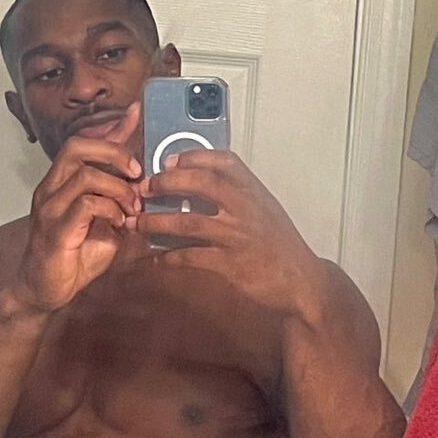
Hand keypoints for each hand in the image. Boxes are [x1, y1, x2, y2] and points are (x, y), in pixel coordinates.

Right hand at [14, 103, 141, 311]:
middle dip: (114, 152)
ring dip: (118, 188)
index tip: (136, 112)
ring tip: (133, 208)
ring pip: (85, 175)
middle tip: (137, 173)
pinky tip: (120, 224)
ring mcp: (50, 208)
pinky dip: (111, 210)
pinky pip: (86, 205)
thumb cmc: (73, 257)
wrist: (46, 291)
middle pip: (77, 146)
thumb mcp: (103, 221)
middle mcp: (50, 189)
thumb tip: (140, 180)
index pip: (84, 143)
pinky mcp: (55, 230)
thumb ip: (116, 198)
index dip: (112, 128)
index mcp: (60, 183)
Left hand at [136, 149, 323, 316]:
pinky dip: (169, 257)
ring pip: (186, 222)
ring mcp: (236, 236)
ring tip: (136, 223)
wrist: (301, 280)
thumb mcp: (265, 210)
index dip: (192, 157)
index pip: (222, 161)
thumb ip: (238, 194)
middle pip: (200, 183)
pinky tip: (157, 258)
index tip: (168, 161)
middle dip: (166, 183)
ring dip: (156, 222)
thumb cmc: (280, 244)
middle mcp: (244, 208)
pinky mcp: (228, 264)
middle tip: (144, 189)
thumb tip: (200, 182)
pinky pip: (189, 257)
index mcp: (254, 191)